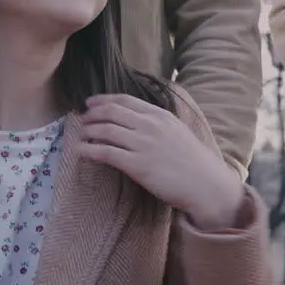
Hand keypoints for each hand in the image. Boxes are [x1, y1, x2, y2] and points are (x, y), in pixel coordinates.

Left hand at [80, 94, 243, 230]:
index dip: (103, 100)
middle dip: (92, 114)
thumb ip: (157, 123)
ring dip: (88, 131)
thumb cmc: (193, 161)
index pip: (124, 100)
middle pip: (111, 112)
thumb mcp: (177, 131)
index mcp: (160, 115)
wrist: (205, 184)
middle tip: (82, 120)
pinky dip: (89, 150)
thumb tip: (134, 120)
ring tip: (80, 135)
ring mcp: (142, 145)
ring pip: (105, 130)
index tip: (90, 103)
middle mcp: (150, 126)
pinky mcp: (137, 165)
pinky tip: (81, 151)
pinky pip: (106, 153)